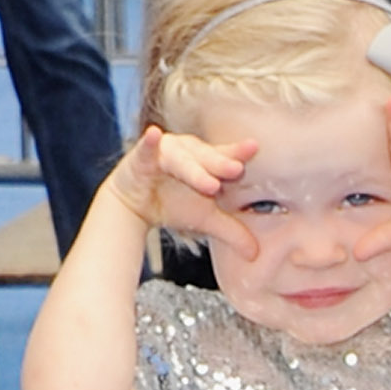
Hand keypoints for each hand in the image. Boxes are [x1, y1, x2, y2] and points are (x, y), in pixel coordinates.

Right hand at [96, 126, 258, 257]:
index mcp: (207, 160)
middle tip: (236, 170)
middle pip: (207, 158)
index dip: (238, 152)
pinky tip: (154, 134)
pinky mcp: (141, 159)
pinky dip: (149, 142)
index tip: (254, 147)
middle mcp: (188, 152)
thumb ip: (233, 233)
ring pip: (181, 161)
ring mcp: (164, 153)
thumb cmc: (175, 203)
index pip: (225, 156)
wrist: (135, 207)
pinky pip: (146, 149)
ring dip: (194, 170)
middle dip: (221, 164)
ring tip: (210, 184)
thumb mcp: (207, 219)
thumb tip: (255, 255)